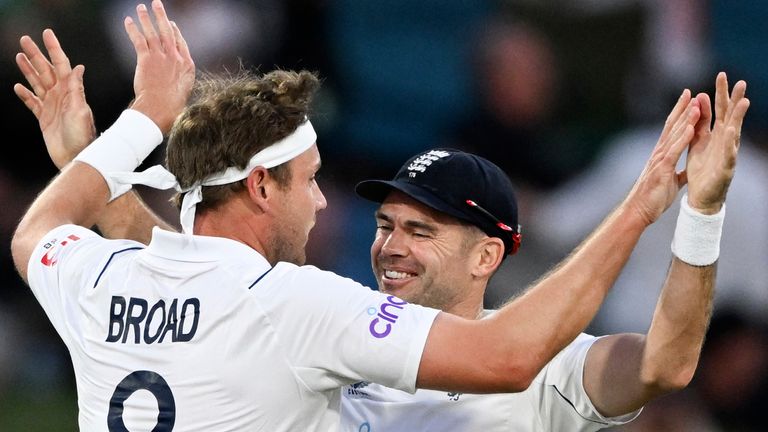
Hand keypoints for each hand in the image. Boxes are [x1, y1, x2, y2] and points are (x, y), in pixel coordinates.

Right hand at [14, 29, 95, 168]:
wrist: (77, 158)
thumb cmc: (83, 137)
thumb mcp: (81, 111)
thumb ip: (77, 90)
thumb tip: (79, 68)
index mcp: (70, 91)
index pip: (61, 65)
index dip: (54, 49)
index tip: (47, 34)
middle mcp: (61, 96)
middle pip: (45, 70)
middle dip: (35, 55)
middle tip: (24, 39)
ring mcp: (52, 106)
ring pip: (37, 83)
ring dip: (28, 70)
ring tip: (19, 56)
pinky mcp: (44, 119)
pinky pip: (32, 103)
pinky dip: (25, 95)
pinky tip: (18, 87)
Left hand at [125, 0, 194, 132]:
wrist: (161, 108)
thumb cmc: (172, 106)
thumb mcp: (183, 92)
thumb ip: (179, 80)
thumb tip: (175, 81)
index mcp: (187, 66)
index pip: (180, 43)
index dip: (175, 32)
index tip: (171, 24)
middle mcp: (175, 58)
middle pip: (168, 31)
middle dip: (161, 16)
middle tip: (156, 3)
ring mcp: (161, 57)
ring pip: (153, 32)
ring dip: (146, 18)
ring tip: (141, 7)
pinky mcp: (146, 59)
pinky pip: (139, 40)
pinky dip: (133, 29)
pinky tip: (128, 21)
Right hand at [624, 90, 700, 224]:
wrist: (639, 211)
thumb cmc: (653, 199)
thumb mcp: (671, 183)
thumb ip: (679, 173)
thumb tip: (687, 171)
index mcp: (662, 156)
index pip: (672, 131)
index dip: (680, 115)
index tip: (688, 101)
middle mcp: (659, 153)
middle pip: (671, 126)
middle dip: (682, 109)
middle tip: (691, 92)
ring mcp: (660, 159)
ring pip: (674, 134)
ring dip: (685, 119)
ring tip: (695, 104)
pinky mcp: (662, 168)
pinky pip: (675, 150)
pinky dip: (683, 138)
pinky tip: (691, 127)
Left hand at [684, 72, 749, 213]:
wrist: (701, 197)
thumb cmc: (702, 169)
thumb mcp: (698, 141)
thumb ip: (700, 122)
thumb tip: (700, 97)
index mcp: (716, 135)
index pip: (719, 110)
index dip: (720, 93)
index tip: (721, 74)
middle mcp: (724, 142)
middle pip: (730, 117)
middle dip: (735, 100)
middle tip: (741, 82)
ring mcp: (727, 155)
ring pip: (734, 133)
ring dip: (738, 118)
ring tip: (743, 102)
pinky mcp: (725, 169)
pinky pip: (728, 156)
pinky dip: (730, 145)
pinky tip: (731, 134)